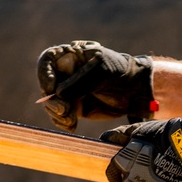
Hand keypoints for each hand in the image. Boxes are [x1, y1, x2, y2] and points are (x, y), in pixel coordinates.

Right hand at [36, 40, 153, 130]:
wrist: (136, 90)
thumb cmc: (120, 71)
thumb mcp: (101, 70)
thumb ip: (80, 81)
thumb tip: (57, 94)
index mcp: (70, 56)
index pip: (47, 60)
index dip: (44, 74)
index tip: (52, 89)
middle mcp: (66, 74)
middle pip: (46, 86)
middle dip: (51, 101)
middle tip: (64, 110)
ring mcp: (69, 91)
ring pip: (51, 103)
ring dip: (57, 113)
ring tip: (70, 119)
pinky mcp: (75, 107)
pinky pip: (61, 116)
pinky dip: (62, 122)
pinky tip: (71, 125)